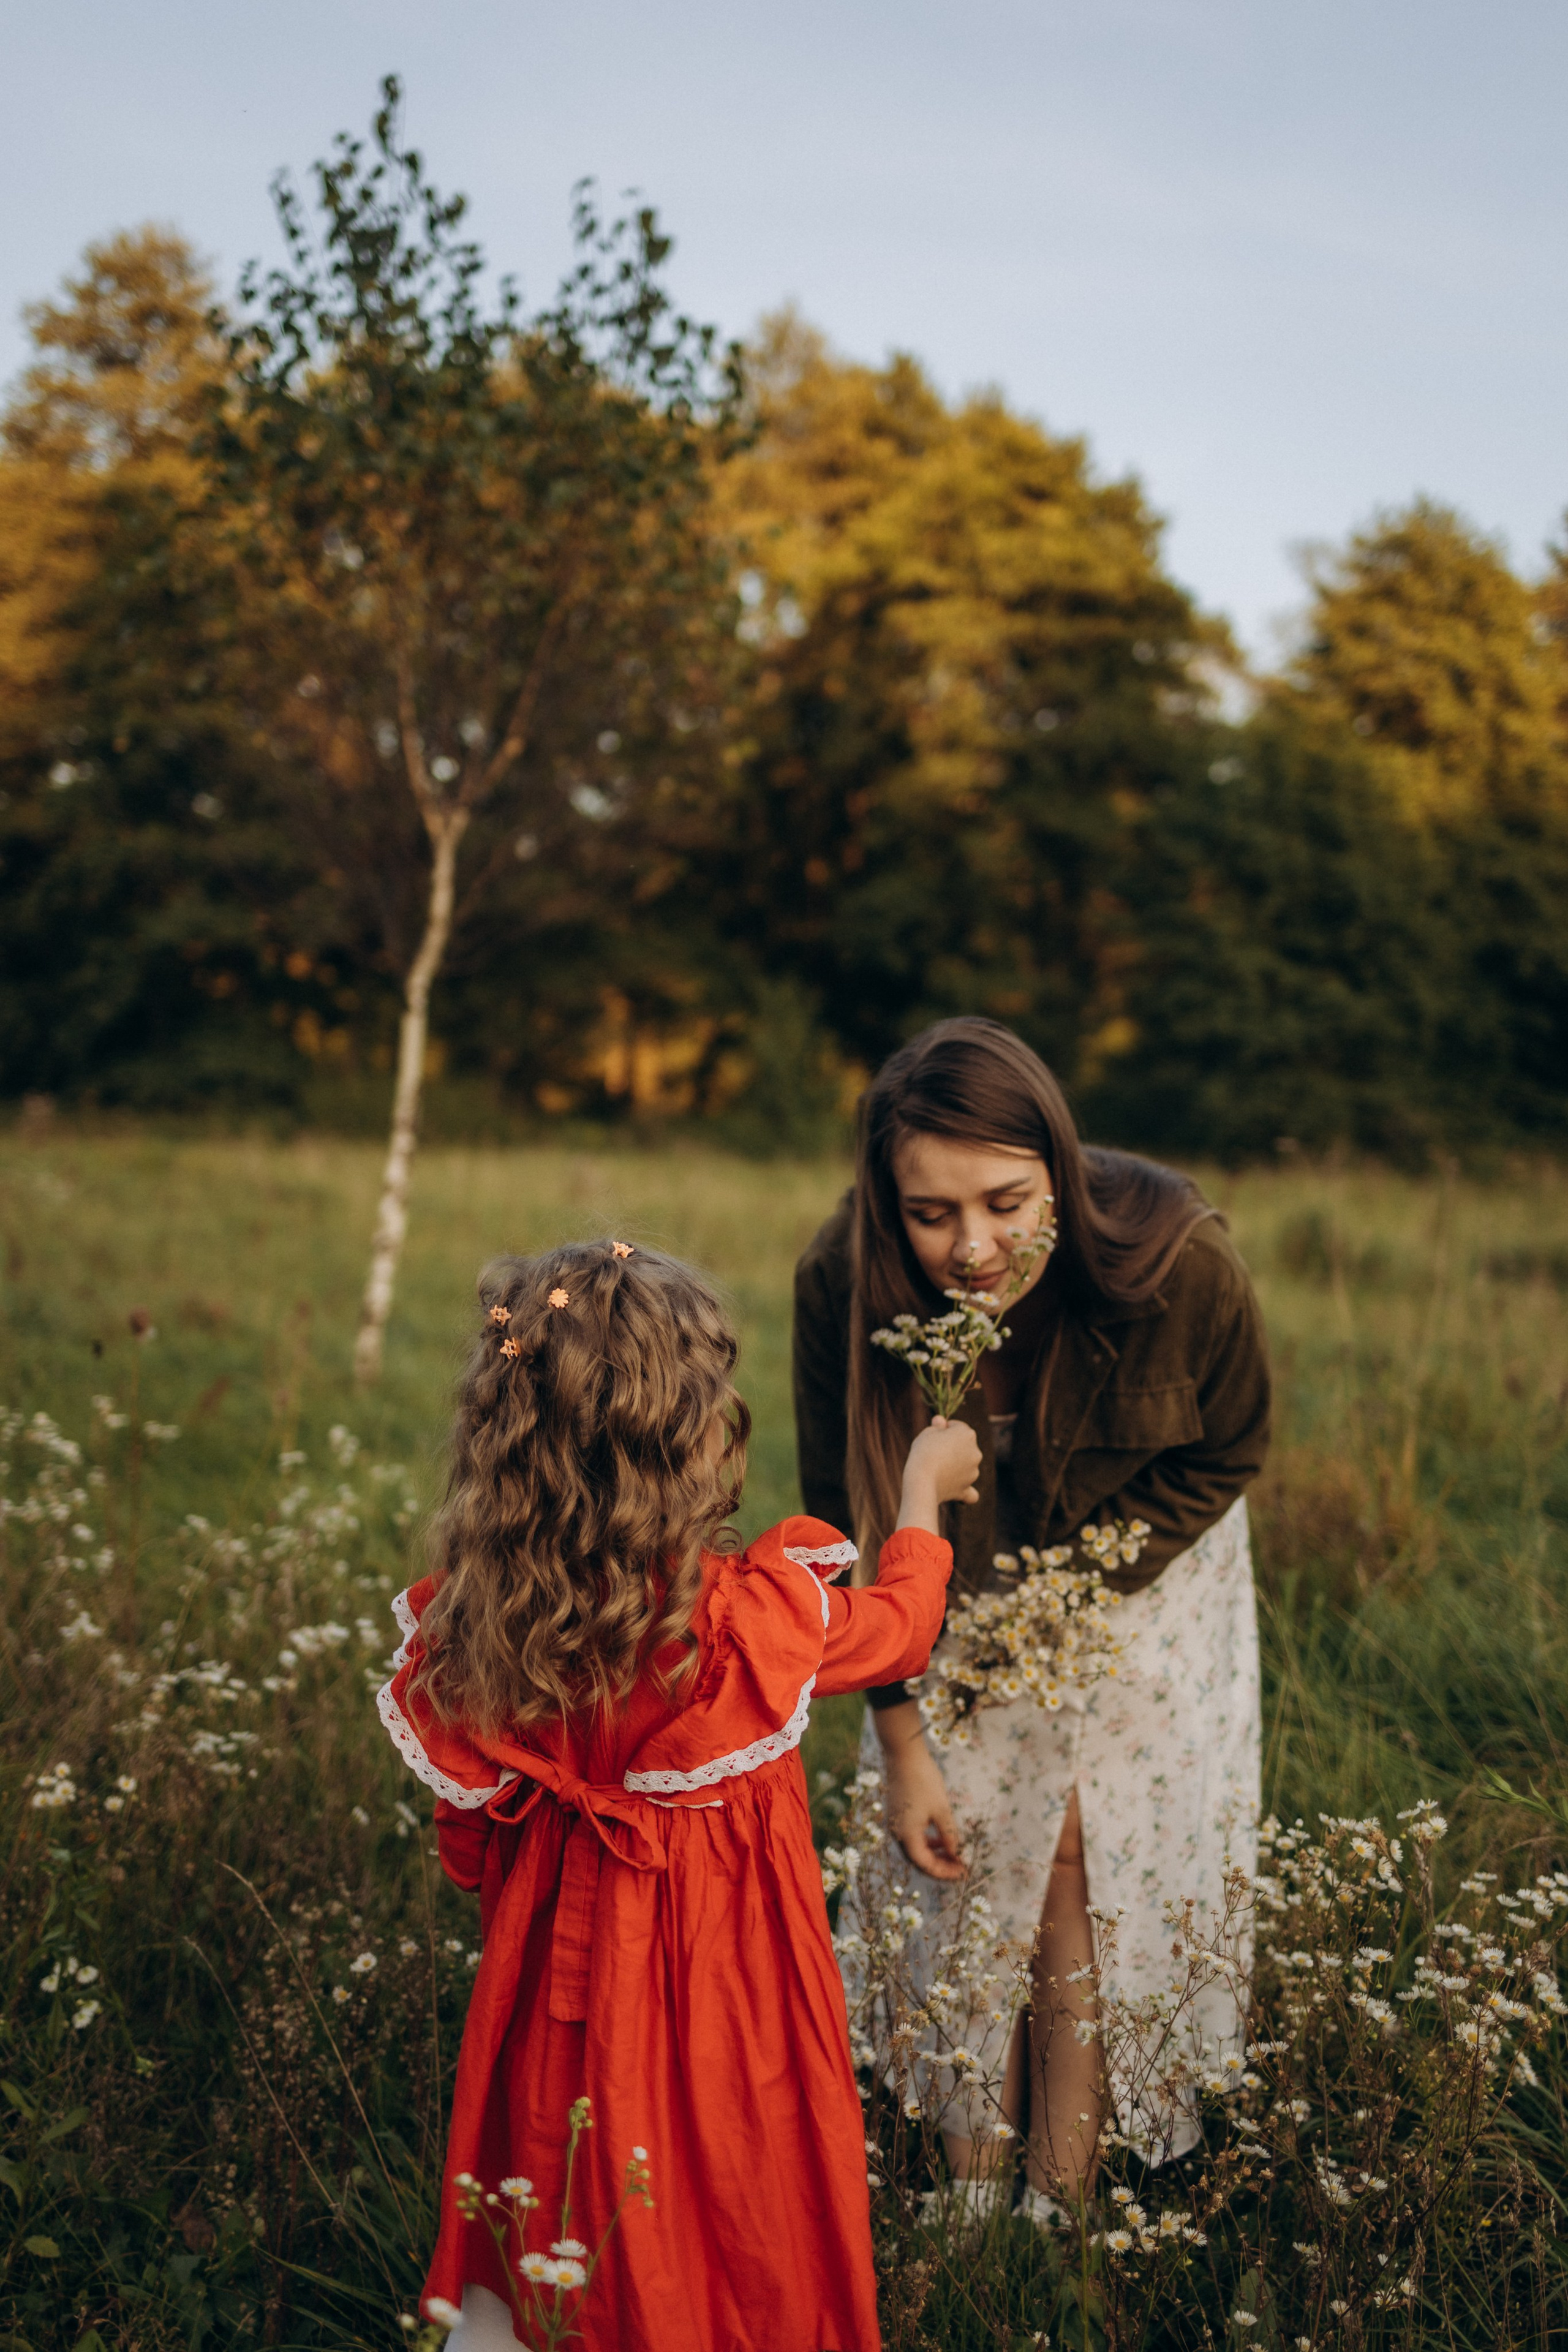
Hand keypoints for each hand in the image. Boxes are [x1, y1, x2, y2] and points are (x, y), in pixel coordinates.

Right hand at [876, 1708, 965, 1881]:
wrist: (903, 1755)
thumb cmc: (924, 1781)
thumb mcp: (942, 1810)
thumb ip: (950, 1836)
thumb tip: (958, 1856)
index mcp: (906, 1836)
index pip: (926, 1865)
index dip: (945, 1872)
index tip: (963, 1872)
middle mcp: (897, 1834)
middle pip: (918, 1860)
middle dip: (940, 1865)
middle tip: (960, 1867)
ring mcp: (895, 1824)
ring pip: (915, 1849)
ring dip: (934, 1854)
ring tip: (954, 1853)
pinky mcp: (896, 1815)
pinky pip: (912, 1836)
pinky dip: (926, 1841)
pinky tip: (941, 1837)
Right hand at [896, 1415, 981, 1533]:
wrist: (923, 1480)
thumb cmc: (924, 1452)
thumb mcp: (927, 1433)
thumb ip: (937, 1426)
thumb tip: (941, 1421)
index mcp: (968, 1434)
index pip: (957, 1427)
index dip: (943, 1429)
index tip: (932, 1435)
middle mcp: (976, 1452)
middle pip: (964, 1446)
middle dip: (952, 1447)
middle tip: (934, 1452)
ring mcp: (973, 1471)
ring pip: (965, 1466)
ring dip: (956, 1466)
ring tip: (936, 1470)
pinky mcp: (967, 1488)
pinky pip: (971, 1492)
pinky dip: (966, 1492)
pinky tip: (962, 1493)